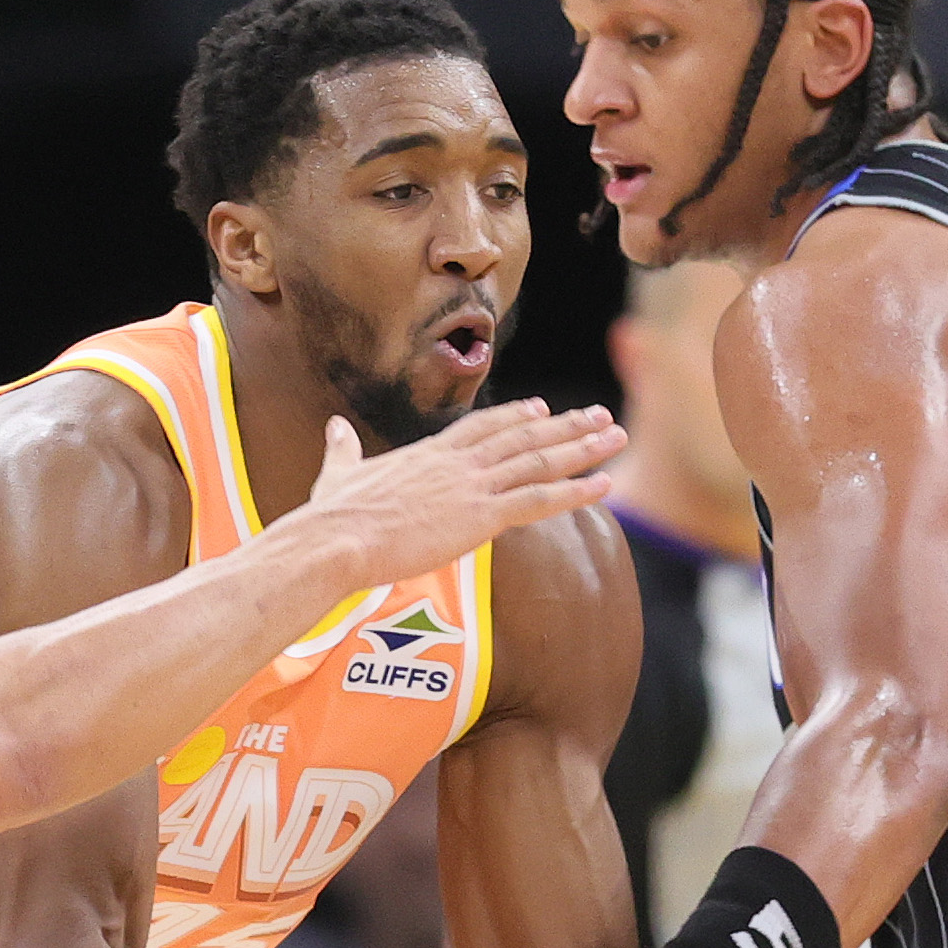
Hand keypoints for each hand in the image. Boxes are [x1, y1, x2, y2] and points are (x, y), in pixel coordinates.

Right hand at [294, 400, 620, 589]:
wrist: (337, 539)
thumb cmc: (332, 516)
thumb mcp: (338, 473)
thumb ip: (341, 449)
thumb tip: (331, 427)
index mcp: (427, 454)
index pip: (481, 427)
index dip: (515, 416)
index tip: (541, 408)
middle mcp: (457, 462)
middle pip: (521, 436)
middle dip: (565, 425)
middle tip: (599, 415)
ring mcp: (471, 486)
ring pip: (538, 461)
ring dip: (582, 448)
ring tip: (616, 437)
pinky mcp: (479, 516)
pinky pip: (538, 499)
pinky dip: (574, 490)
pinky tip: (603, 484)